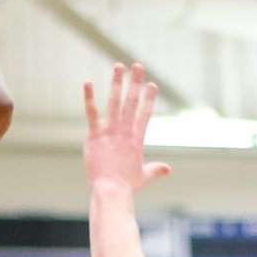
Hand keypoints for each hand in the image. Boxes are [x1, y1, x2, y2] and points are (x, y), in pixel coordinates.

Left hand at [83, 62, 170, 190]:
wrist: (110, 189)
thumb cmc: (125, 185)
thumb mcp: (143, 176)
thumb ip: (155, 170)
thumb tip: (168, 170)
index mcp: (136, 139)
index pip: (145, 114)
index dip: (149, 98)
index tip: (153, 84)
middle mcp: (124, 132)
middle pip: (132, 102)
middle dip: (135, 83)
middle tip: (138, 66)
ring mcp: (110, 132)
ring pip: (114, 102)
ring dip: (117, 83)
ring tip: (118, 66)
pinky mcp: (95, 135)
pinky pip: (91, 113)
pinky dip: (89, 97)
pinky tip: (87, 82)